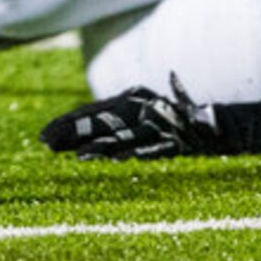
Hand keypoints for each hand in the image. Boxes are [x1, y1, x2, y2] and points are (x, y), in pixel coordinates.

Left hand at [40, 75, 218, 160]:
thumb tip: (79, 139)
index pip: (92, 111)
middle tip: (47, 143)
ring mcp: (159, 126)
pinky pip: (157, 149)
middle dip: (74, 132)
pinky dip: (142, 154)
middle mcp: (141, 109)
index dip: (68, 122)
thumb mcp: (140, 110)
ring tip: (80, 157)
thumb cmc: (172, 119)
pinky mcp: (177, 143)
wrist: (215, 124)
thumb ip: (114, 117)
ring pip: (126, 137)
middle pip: (102, 122)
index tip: (44, 136)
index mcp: (131, 99)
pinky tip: (125, 161)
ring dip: (103, 148)